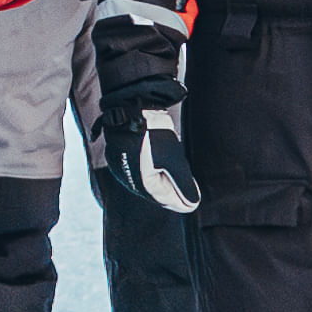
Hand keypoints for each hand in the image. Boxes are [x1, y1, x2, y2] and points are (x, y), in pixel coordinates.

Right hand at [104, 91, 200, 217]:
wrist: (129, 106)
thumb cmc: (153, 133)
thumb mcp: (174, 158)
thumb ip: (183, 183)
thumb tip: (193, 204)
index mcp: (143, 183)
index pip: (166, 199)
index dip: (181, 202)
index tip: (193, 205)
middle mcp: (128, 179)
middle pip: (154, 191)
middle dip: (171, 194)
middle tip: (188, 196)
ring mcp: (121, 167)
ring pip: (145, 180)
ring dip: (161, 182)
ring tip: (176, 182)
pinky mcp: (118, 155)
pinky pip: (137, 169)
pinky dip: (151, 171)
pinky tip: (158, 167)